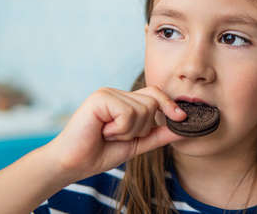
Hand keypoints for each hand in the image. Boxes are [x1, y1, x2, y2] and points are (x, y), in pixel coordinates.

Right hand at [44, 86, 185, 181]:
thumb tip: (184, 128)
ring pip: (142, 110)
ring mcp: (108, 93)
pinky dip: (120, 129)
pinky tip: (103, 131)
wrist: (73, 164)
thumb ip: (158, 134)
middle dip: (141, 127)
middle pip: (152, 102)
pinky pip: (128, 113)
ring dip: (128, 131)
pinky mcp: (100, 98)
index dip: (169, 105)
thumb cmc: (101, 153)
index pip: (155, 94)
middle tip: (118, 135)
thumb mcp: (136, 143)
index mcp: (124, 101)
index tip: (182, 117)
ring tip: (108, 134)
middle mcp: (117, 93)